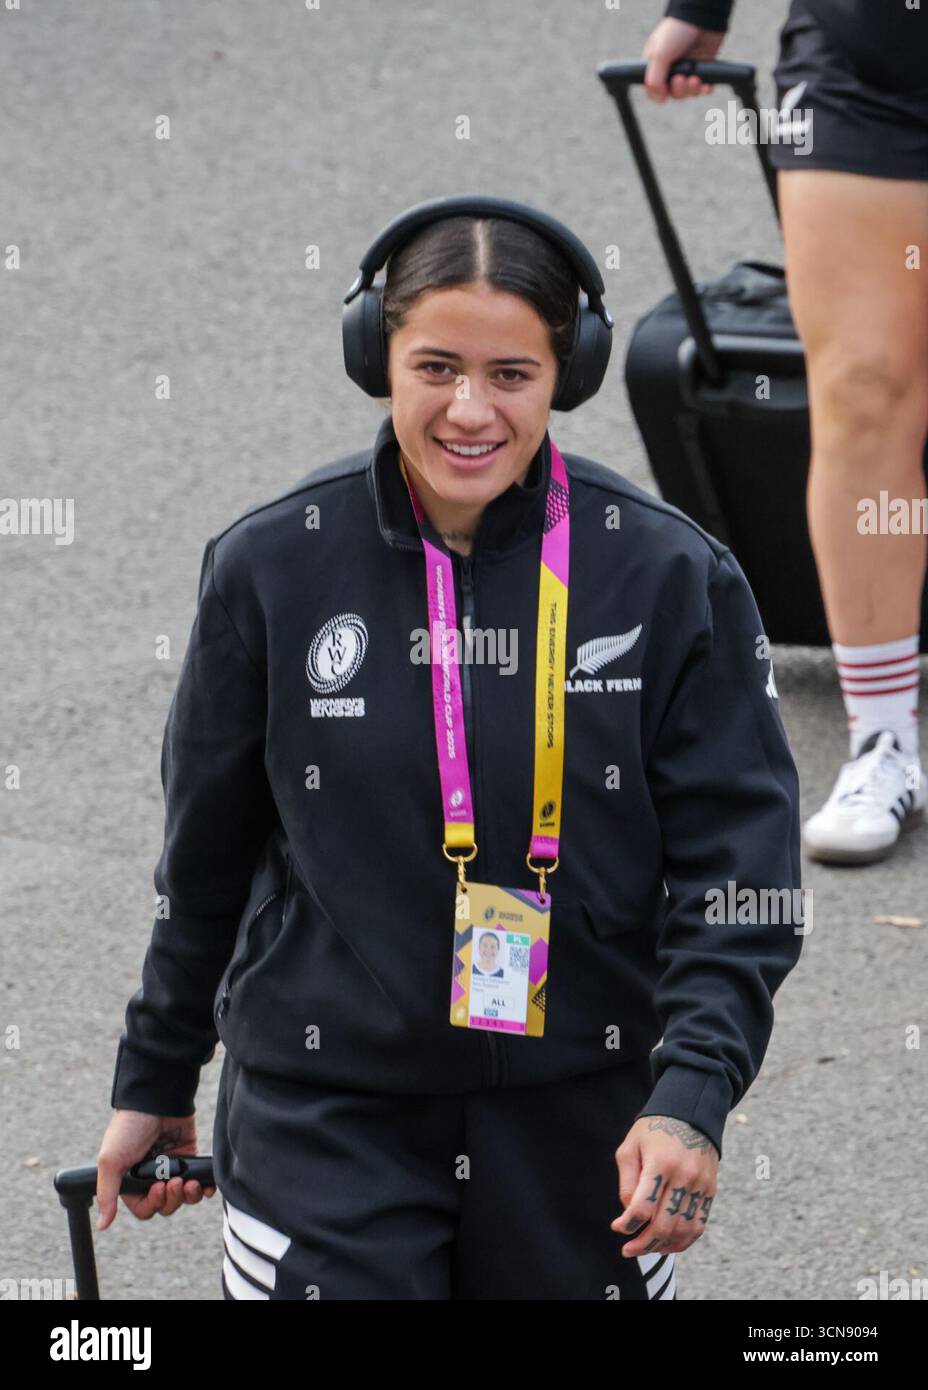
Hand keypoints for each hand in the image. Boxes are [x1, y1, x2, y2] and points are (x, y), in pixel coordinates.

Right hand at [96, 1109, 215, 1230]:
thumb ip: (107, 1194)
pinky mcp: (188, 1157)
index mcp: (131, 1181)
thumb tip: (103, 1224)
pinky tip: (205, 1186)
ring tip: (189, 1183)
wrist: (155, 1099)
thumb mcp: (111, 1161)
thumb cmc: (129, 1128)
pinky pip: (198, 1180)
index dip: (153, 1204)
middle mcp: (151, 1177)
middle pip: (166, 1205)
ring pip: (183, 1197)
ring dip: (188, 1195)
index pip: (144, 1208)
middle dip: (172, 1198)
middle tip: (173, 1182)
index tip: (157, 1188)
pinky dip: (204, 1187)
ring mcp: (172, 1168)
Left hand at [611, 1114, 718, 1255]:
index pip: (643, 1207)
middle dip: (642, 1244)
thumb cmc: (654, 1129)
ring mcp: (700, 1185)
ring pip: (683, 1231)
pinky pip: (698, 1225)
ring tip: (646, 1249)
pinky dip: (683, 1241)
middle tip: (628, 1250)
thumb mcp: (630, 1146)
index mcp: (660, 1163)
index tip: (617, 1227)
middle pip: (664, 1225)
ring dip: (662, 1247)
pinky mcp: (710, 1191)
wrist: (690, 1113)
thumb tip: (629, 1212)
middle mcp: (684, 1176)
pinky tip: (668, 1245)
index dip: (627, 1224)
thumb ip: (627, 1181)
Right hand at [642, 18, 725, 101]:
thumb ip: (655, 80)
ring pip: (688, 92)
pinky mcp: (702, 68)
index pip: (654, 89)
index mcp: (656, 65)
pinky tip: (706, 86)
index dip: (659, 94)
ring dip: (691, 90)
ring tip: (695, 79)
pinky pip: (703, 87)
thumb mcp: (659, 55)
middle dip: (678, 90)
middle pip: (673, 94)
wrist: (702, 17)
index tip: (665, 92)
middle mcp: (671, 69)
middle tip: (681, 78)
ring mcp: (687, 69)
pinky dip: (704, 89)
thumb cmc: (676, 32)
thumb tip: (660, 99)